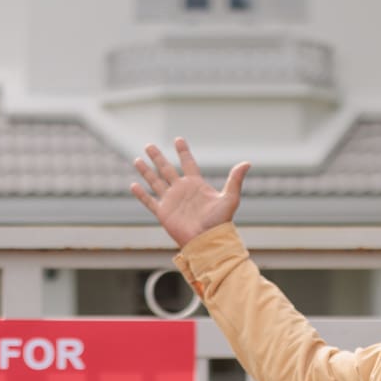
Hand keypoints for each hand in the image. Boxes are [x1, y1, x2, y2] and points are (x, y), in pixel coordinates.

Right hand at [130, 138, 249, 249]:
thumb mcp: (230, 198)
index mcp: (196, 184)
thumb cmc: (220, 222)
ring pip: (155, 182)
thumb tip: (247, 163)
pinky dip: (141, 194)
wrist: (207, 241)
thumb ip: (235, 180)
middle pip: (166, 169)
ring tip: (137, 159)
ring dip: (146, 171)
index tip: (177, 139)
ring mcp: (171, 201)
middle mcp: (181, 190)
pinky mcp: (163, 213)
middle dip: (158, 157)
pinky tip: (133, 185)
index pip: (187, 163)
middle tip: (149, 145)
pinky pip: (149, 201)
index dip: (183, 152)